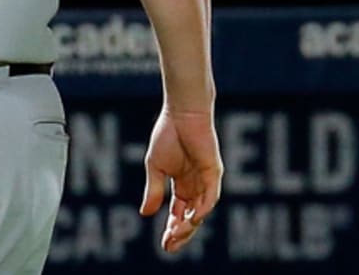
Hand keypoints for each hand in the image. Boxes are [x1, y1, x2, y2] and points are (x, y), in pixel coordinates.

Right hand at [140, 107, 222, 252]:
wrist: (181, 113)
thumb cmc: (167, 135)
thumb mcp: (155, 167)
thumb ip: (153, 190)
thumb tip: (145, 214)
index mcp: (181, 184)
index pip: (178, 213)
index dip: (171, 229)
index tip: (163, 244)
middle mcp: (195, 186)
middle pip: (190, 217)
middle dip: (181, 233)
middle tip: (170, 245)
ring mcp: (206, 181)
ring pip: (200, 211)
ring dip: (190, 224)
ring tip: (177, 233)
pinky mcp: (214, 173)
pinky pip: (211, 196)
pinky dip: (203, 208)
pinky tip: (192, 217)